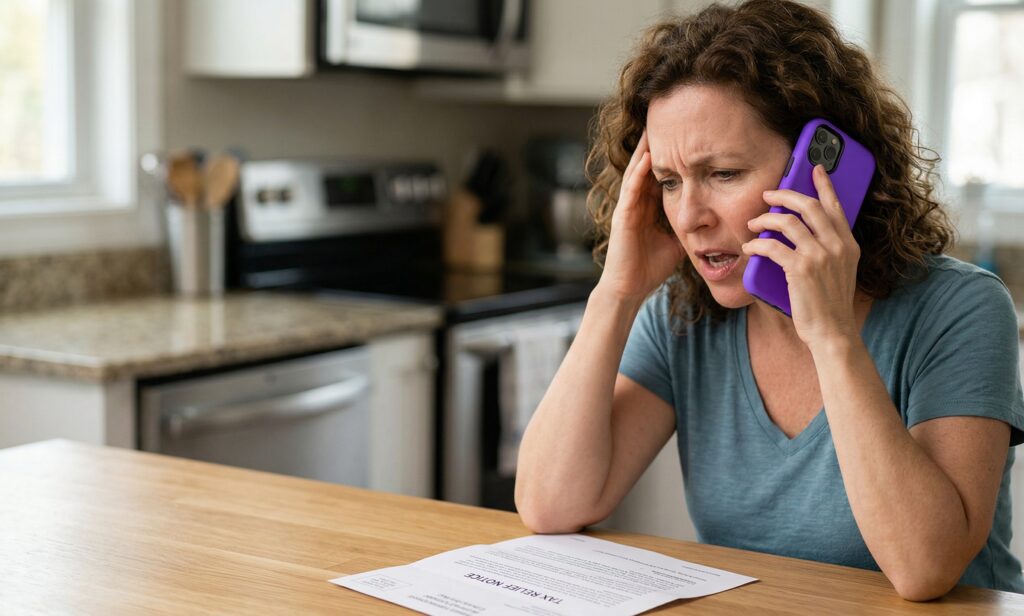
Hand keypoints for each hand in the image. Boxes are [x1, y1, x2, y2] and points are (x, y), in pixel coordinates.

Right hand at [597, 131, 684, 305]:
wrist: (629, 289)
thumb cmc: (649, 268)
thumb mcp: (677, 242)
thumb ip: (689, 228)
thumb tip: (713, 221)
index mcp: (648, 208)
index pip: (659, 175)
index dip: (670, 156)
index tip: (682, 137)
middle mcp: (636, 203)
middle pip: (646, 167)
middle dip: (655, 145)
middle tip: (666, 120)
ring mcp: (627, 208)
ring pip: (636, 172)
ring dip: (644, 151)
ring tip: (653, 128)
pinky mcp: (622, 217)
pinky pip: (631, 190)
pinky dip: (639, 173)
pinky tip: (647, 157)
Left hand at [741, 164, 860, 349]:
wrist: (832, 332)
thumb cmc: (829, 305)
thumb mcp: (839, 272)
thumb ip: (828, 250)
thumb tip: (802, 231)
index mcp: (849, 244)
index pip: (836, 206)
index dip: (824, 185)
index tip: (815, 169)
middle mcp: (837, 246)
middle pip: (809, 206)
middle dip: (784, 195)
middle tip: (767, 195)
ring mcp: (820, 256)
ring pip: (787, 222)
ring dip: (765, 219)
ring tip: (753, 224)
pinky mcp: (801, 269)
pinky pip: (772, 246)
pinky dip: (756, 244)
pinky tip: (749, 247)